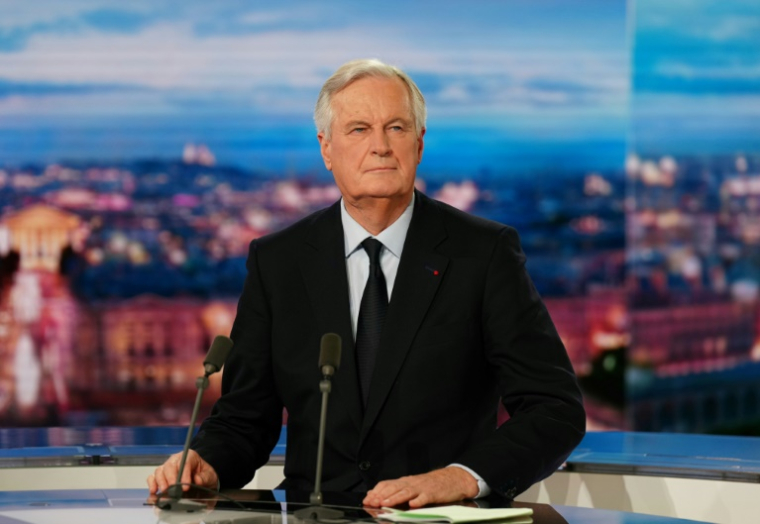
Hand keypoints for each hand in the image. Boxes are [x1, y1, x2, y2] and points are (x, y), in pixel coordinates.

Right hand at [147, 450, 218, 494]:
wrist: (202, 478)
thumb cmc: (204, 475)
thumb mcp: (210, 475)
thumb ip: (204, 477)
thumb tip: (196, 480)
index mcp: (189, 456)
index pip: (185, 462)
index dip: (184, 474)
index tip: (185, 487)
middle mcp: (176, 460)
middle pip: (170, 466)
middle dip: (171, 478)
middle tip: (174, 490)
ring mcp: (167, 467)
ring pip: (160, 471)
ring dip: (161, 482)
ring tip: (165, 491)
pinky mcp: (161, 476)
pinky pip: (153, 478)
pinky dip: (152, 484)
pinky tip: (154, 492)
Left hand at [363, 467, 478, 507]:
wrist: (451, 479)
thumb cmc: (429, 484)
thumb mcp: (411, 485)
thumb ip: (396, 489)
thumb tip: (375, 494)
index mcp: (405, 481)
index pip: (387, 484)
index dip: (376, 491)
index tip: (367, 499)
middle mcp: (411, 483)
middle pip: (394, 488)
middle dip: (382, 495)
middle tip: (372, 502)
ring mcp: (422, 488)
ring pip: (406, 492)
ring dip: (395, 498)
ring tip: (386, 503)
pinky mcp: (433, 494)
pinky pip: (425, 497)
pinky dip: (418, 501)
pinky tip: (413, 505)